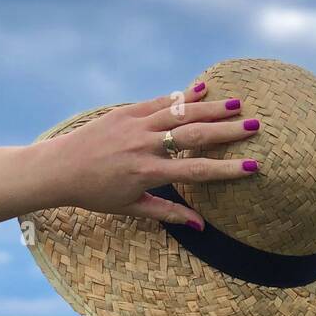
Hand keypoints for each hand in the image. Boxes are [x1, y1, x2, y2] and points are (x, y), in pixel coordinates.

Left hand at [38, 82, 260, 228]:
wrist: (60, 168)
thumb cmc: (96, 193)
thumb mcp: (132, 207)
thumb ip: (168, 213)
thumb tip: (200, 226)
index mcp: (147, 173)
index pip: (196, 170)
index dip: (226, 169)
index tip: (251, 166)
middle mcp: (144, 145)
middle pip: (194, 135)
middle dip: (227, 131)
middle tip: (255, 126)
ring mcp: (135, 124)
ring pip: (180, 113)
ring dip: (210, 107)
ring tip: (237, 104)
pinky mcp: (125, 111)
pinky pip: (159, 101)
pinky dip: (182, 95)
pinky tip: (204, 89)